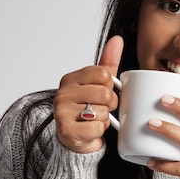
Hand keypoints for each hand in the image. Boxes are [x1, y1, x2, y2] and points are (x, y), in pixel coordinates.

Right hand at [54, 36, 122, 153]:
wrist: (74, 139)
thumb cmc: (86, 110)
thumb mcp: (97, 84)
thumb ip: (107, 63)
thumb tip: (117, 40)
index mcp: (70, 79)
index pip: (104, 73)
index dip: (110, 86)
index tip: (103, 93)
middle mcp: (63, 93)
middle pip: (105, 93)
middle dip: (110, 105)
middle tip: (101, 109)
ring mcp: (62, 112)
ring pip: (102, 111)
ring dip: (104, 119)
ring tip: (94, 120)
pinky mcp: (67, 130)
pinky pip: (97, 128)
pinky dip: (99, 131)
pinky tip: (90, 130)